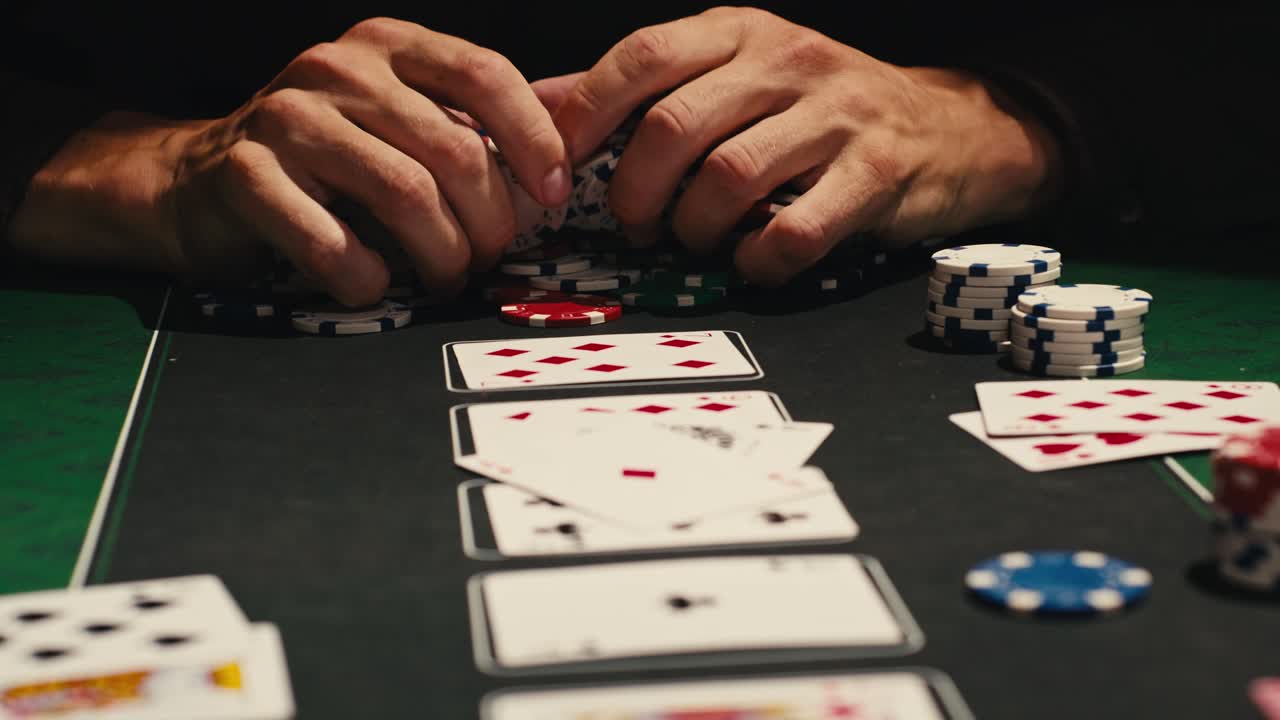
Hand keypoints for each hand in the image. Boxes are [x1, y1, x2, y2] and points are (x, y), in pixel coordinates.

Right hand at [10, 18, 570, 303]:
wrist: (194, 179)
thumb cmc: (321, 158)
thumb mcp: (399, 120)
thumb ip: (472, 125)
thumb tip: (573, 141)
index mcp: (387, 46)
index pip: (484, 74)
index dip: (533, 139)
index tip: (552, 194)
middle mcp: (337, 69)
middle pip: (454, 149)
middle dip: (489, 222)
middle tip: (486, 258)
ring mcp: (286, 118)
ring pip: (404, 194)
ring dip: (439, 255)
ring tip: (443, 278)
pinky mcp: (244, 175)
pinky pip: (332, 242)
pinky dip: (366, 278)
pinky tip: (373, 285)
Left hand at [551, 7, 1062, 285]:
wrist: (947, 126)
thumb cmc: (819, 107)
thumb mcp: (735, 73)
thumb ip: (644, 87)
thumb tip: (543, 100)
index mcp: (739, 33)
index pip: (641, 57)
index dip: (585, 115)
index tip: (562, 168)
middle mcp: (785, 62)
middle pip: (673, 127)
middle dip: (636, 192)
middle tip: (636, 224)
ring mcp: (834, 115)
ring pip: (728, 179)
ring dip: (693, 228)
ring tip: (695, 240)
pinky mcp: (875, 173)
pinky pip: (795, 230)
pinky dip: (759, 261)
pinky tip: (753, 261)